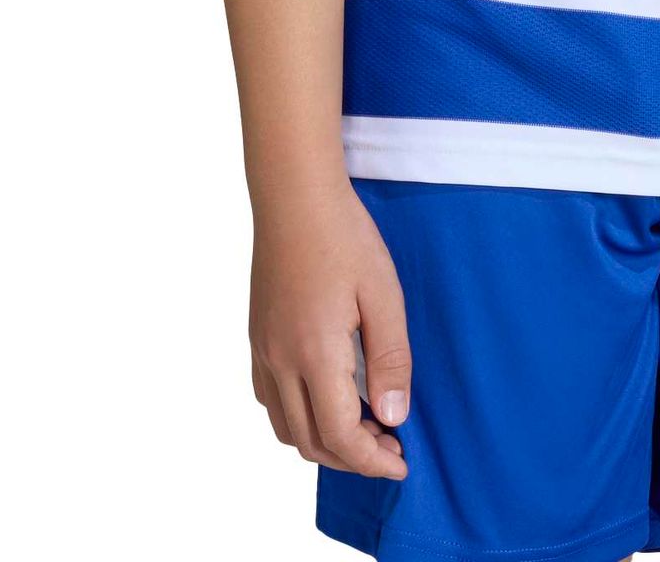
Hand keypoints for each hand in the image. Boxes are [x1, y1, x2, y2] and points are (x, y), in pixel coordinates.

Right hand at [249, 182, 411, 477]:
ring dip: (324, 442)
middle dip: (352, 458)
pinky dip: (299, 418)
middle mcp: (280, 362)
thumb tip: (394, 416)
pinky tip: (328, 399)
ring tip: (364, 428)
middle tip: (391, 447)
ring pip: (286, 428)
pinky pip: (271, 400)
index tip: (402, 462)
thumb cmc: (343, 237)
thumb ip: (390, 359)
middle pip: (310, 441)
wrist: (294, 196)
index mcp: (314, 354)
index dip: (372, 459)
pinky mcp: (257, 338)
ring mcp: (263, 351)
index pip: (340, 435)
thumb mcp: (383, 294)